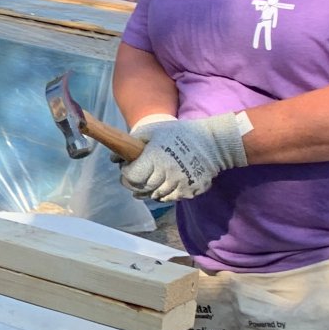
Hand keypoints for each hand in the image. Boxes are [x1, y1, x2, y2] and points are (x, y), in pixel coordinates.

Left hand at [119, 112, 249, 201]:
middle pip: (141, 188)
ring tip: (152, 179)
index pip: (131, 176)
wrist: (214, 142)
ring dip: (149, 190)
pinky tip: (164, 184)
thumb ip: (132, 142)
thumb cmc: (180, 133)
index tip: (128, 168)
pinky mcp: (190, 191)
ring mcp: (179, 184)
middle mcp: (166, 173)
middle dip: (135, 183)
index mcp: (154, 158)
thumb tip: (114, 158)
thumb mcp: (154, 131)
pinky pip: (170, 198)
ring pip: (155, 196)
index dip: (126, 174)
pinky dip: (164, 194)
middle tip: (137, 176)